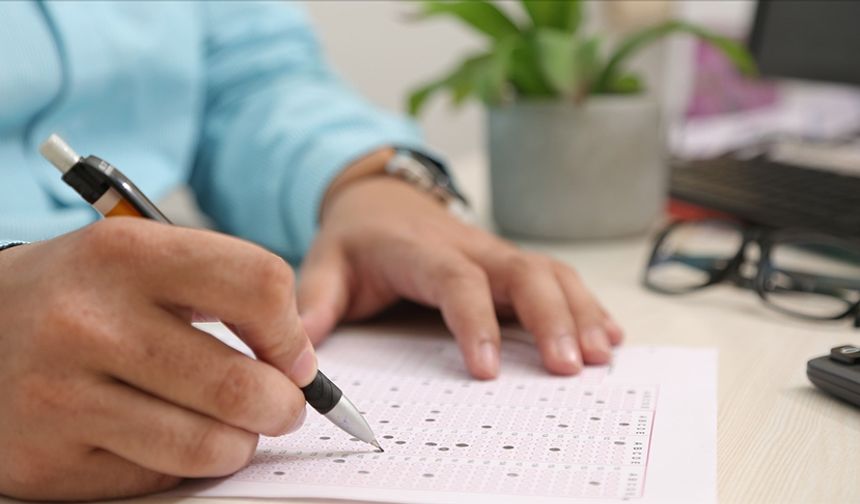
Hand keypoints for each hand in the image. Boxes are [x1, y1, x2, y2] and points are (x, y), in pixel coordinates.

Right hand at [0, 219, 315, 500]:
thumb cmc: (77, 295)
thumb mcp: (137, 259)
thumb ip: (220, 290)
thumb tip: (298, 360)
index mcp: (124, 254)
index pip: (258, 284)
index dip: (291, 330)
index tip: (294, 355)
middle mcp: (88, 322)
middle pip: (240, 383)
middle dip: (284, 405)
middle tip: (284, 406)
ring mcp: (61, 396)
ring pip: (208, 445)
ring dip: (241, 443)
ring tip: (235, 428)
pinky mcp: (48, 460)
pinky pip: (158, 476)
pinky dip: (184, 463)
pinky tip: (169, 437)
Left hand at [298, 174, 622, 379]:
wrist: (381, 198)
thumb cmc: (357, 239)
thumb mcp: (326, 262)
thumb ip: (316, 299)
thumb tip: (302, 343)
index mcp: (421, 251)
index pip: (456, 281)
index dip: (476, 321)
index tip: (488, 370)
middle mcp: (469, 247)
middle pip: (523, 272)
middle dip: (552, 318)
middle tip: (570, 367)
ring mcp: (495, 253)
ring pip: (550, 273)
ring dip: (580, 312)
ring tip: (601, 357)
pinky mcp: (509, 263)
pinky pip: (557, 277)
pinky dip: (586, 304)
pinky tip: (609, 334)